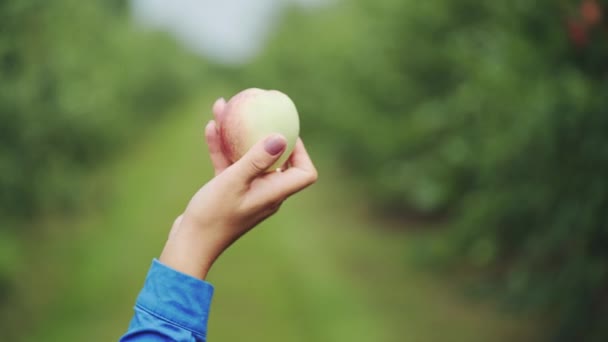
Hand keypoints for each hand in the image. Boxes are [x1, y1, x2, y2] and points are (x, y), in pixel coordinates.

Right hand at [159, 98, 317, 279]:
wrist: (189, 244)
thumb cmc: (213, 215)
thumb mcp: (234, 182)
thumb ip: (257, 159)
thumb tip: (282, 137)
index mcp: (274, 193)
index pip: (304, 173)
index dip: (302, 152)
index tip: (286, 132)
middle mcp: (265, 193)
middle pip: (275, 159)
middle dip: (264, 132)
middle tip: (257, 111)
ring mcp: (247, 193)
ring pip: (247, 158)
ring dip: (236, 135)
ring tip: (223, 108)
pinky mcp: (228, 193)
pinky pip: (230, 166)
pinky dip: (222, 149)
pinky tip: (210, 128)